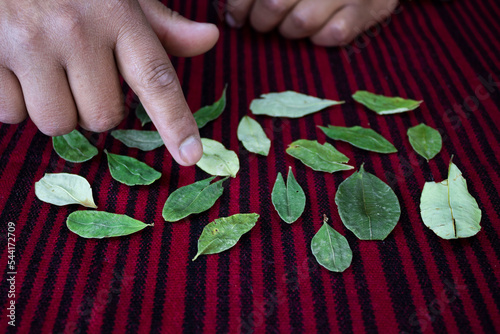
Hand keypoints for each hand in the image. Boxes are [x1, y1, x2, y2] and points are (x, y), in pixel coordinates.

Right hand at [0, 0, 218, 164]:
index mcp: (116, 13)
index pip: (156, 79)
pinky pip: (10, 114)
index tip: (191, 155)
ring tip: (44, 69)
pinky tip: (14, 67)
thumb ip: (159, 24)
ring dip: (54, 108)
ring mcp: (28, 42)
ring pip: (57, 123)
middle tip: (79, 75)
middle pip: (102, 118)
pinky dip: (15, 101)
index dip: (176, 122)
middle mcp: (76, 30)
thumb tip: (209, 38)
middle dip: (93, 107)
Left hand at [225, 0, 397, 45]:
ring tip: (292, 25)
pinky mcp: (367, 10)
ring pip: (300, 23)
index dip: (239, 5)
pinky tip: (319, 29)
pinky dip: (320, 38)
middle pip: (273, 4)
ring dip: (290, 30)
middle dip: (262, 20)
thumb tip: (233, 16)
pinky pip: (333, 35)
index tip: (236, 18)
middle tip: (264, 23)